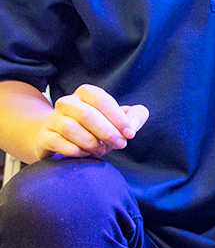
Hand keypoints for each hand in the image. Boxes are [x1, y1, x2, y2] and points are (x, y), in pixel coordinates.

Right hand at [33, 84, 148, 159]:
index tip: (130, 134)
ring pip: (70, 128)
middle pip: (87, 114)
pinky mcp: (44, 136)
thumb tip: (137, 119)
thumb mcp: (117, 121)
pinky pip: (57, 142)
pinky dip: (75, 150)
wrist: (62, 141)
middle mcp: (67, 102)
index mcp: (86, 93)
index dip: (118, 118)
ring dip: (90, 143)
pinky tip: (85, 154)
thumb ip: (135, 117)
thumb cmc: (97, 129)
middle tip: (120, 145)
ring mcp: (52, 119)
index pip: (102, 100)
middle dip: (107, 132)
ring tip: (101, 151)